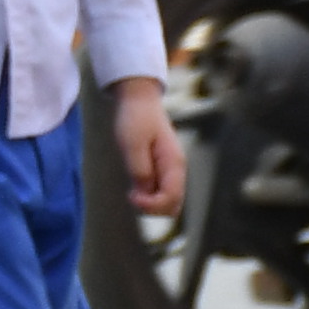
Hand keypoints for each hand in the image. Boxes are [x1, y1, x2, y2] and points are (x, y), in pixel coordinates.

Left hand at [110, 77, 183, 218]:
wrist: (139, 101)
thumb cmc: (136, 119)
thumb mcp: (133, 144)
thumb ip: (140, 170)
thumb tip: (144, 193)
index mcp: (174, 164)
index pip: (170, 198)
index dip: (151, 205)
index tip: (131, 195)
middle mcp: (176, 171)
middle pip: (172, 206)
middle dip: (152, 208)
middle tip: (131, 194)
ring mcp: (170, 172)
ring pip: (167, 203)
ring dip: (149, 203)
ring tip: (132, 190)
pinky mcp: (161, 171)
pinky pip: (159, 194)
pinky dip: (148, 197)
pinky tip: (134, 186)